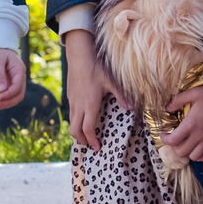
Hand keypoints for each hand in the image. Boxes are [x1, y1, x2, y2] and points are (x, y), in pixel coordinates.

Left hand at [0, 47, 26, 111]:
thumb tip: (1, 90)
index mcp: (19, 70)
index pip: (18, 86)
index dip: (9, 94)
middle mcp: (20, 77)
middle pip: (19, 94)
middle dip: (8, 101)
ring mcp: (16, 81)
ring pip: (16, 97)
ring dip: (7, 103)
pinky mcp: (11, 84)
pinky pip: (11, 96)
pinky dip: (5, 101)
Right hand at [62, 29, 119, 148]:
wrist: (79, 56)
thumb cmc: (96, 68)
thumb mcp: (111, 81)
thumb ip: (121, 96)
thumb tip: (132, 108)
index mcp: (90, 105)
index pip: (87, 129)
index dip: (92, 140)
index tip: (97, 147)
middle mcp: (79, 106)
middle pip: (75, 131)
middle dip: (82, 140)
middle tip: (91, 145)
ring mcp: (73, 102)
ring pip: (71, 123)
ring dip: (78, 132)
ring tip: (87, 136)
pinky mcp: (70, 97)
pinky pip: (71, 114)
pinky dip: (75, 122)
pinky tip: (83, 119)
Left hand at [161, 65, 202, 164]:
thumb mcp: (191, 93)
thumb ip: (177, 101)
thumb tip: (167, 108)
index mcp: (190, 124)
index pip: (172, 141)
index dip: (165, 140)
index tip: (164, 134)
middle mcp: (199, 134)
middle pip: (181, 152)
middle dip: (175, 147)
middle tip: (176, 139)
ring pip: (195, 156)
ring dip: (188, 153)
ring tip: (188, 145)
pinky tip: (201, 153)